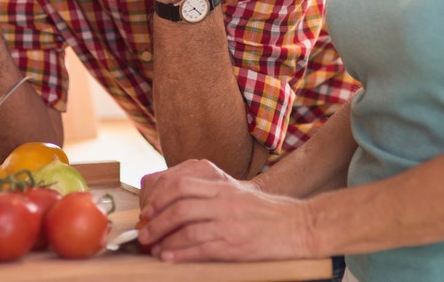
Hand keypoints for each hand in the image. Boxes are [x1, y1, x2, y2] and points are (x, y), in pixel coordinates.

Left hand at [137, 159, 317, 262]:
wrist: (300, 226)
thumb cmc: (268, 213)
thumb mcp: (239, 195)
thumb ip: (213, 195)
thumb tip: (181, 203)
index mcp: (224, 187)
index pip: (182, 185)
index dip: (159, 197)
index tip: (148, 210)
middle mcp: (224, 202)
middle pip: (179, 206)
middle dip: (156, 221)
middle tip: (144, 232)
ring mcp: (230, 224)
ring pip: (187, 227)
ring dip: (164, 239)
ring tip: (152, 248)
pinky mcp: (236, 245)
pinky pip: (202, 248)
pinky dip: (181, 253)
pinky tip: (169, 257)